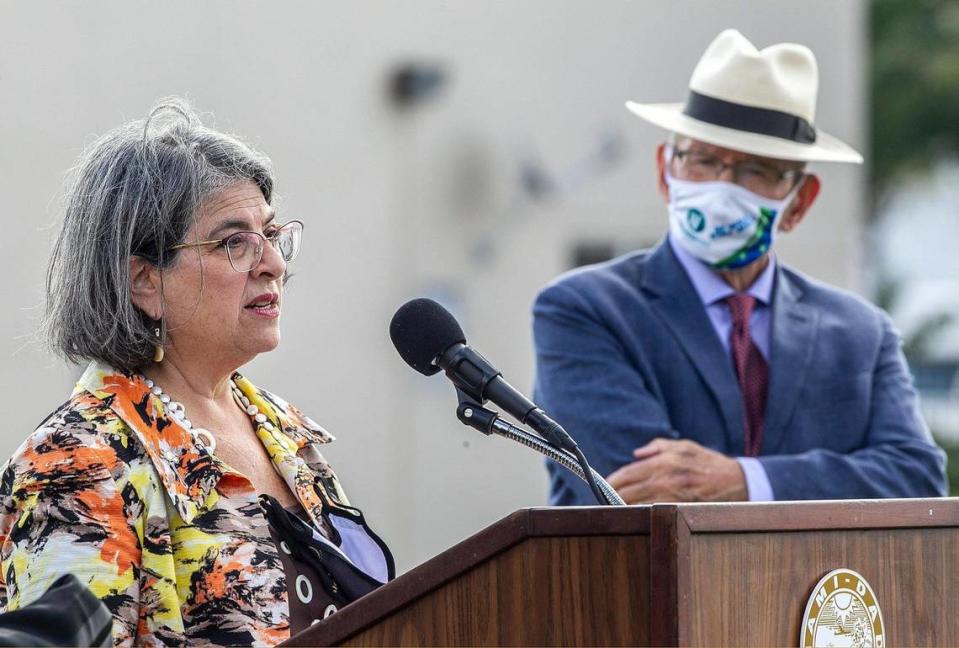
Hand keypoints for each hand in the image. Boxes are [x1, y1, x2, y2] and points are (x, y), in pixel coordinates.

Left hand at [606, 438, 747, 503]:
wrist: (735, 480)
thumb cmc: (707, 461)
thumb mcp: (683, 445)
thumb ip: (657, 447)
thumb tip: (636, 454)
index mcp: (663, 462)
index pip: (627, 474)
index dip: (612, 481)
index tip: (602, 485)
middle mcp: (666, 479)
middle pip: (628, 492)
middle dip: (613, 496)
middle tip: (603, 499)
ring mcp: (672, 496)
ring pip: (638, 505)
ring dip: (624, 507)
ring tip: (615, 507)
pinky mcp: (680, 509)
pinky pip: (654, 513)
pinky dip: (642, 513)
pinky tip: (636, 514)